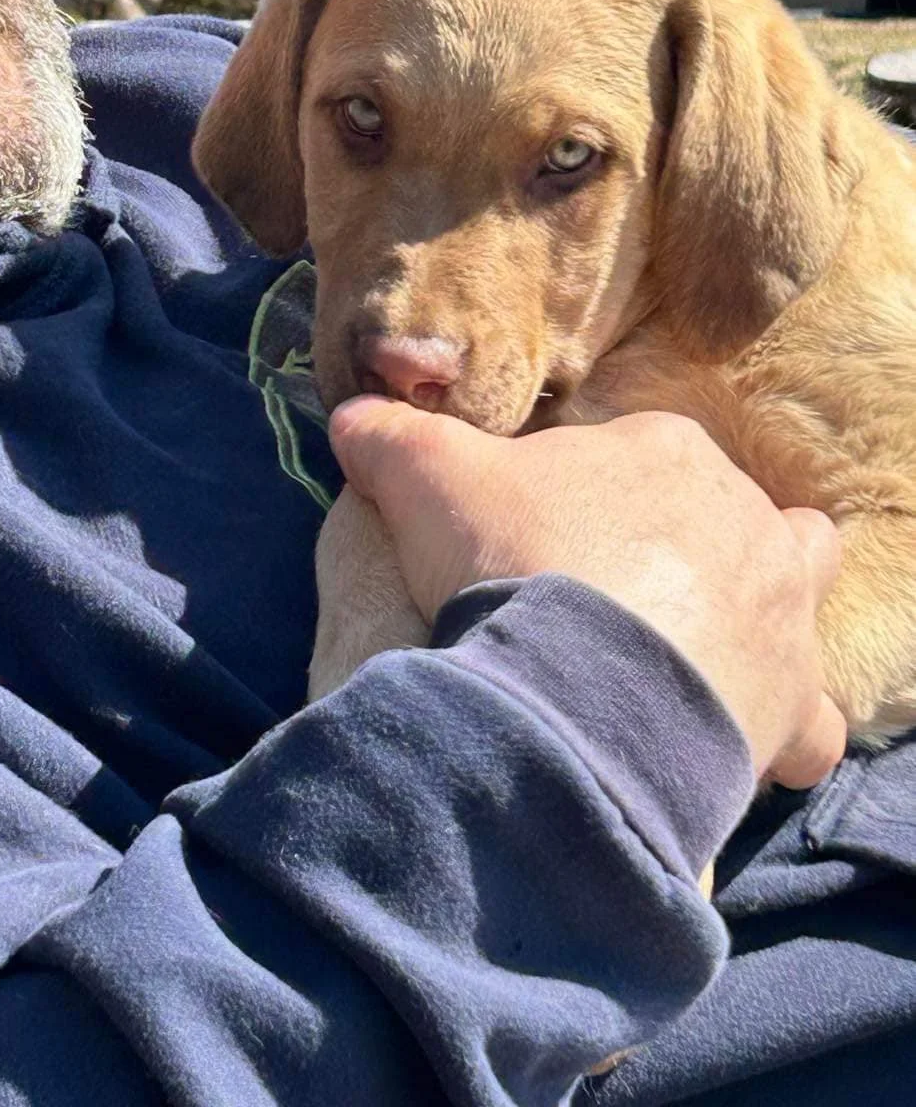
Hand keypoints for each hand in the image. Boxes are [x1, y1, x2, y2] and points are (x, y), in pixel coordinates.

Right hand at [329, 400, 846, 788]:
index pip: (631, 454)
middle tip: (611, 593)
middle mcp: (742, 515)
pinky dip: (780, 728)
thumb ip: (389, 437)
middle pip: (721, 515)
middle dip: (682, 546)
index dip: (585, 493)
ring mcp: (779, 607)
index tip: (541, 537)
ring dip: (758, 615)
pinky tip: (732, 742)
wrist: (577, 686)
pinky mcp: (792, 699)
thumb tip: (350, 416)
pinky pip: (808, 715)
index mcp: (664, 450)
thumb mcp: (427, 478)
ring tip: (693, 651)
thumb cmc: (513, 562)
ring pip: (794, 590)